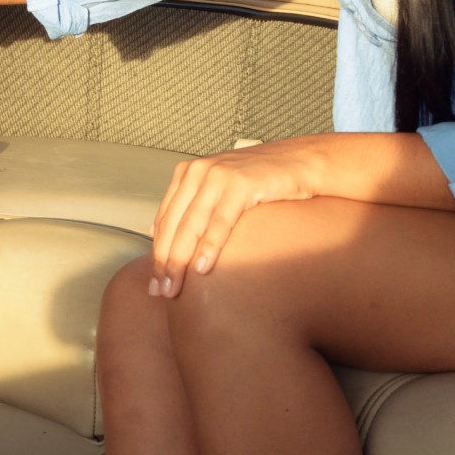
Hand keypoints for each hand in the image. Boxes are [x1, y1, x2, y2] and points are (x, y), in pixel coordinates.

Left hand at [150, 139, 319, 298]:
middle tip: (159, 292)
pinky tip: (202, 268)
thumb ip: (189, 207)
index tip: (153, 281)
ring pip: (191, 226)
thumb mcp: (218, 189)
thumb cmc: (261, 180)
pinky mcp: (241, 184)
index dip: (156, 252)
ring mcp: (218, 175)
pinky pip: (220, 222)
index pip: (165, 219)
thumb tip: (155, 233)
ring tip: (175, 287)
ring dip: (180, 260)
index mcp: (188, 173)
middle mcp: (198, 171)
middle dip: (164, 262)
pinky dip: (208, 247)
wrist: (301, 162)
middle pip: (174, 224)